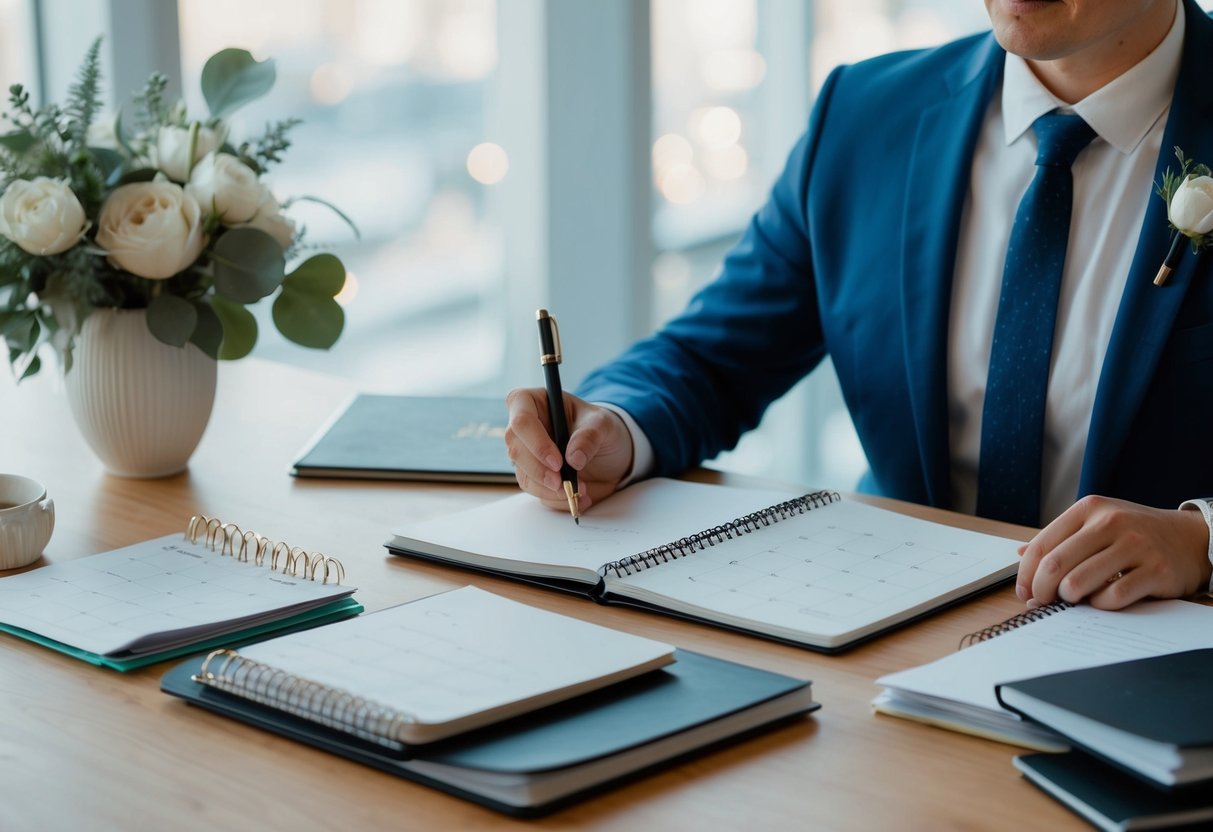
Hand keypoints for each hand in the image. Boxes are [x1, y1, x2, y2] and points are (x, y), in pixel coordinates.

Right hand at [504, 388, 634, 513]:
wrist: (610, 453)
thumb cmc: (601, 428)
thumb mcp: (604, 425)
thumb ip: (590, 436)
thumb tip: (573, 459)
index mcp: (534, 402)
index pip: (522, 420)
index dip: (536, 443)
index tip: (558, 462)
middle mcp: (524, 428)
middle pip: (516, 450)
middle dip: (540, 472)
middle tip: (564, 484)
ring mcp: (527, 454)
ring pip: (524, 475)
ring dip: (550, 490)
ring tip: (581, 490)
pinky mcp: (534, 476)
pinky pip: (537, 492)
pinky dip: (557, 499)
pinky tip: (580, 497)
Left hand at [1016, 495, 1210, 609]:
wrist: (1190, 537)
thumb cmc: (1134, 534)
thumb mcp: (1096, 523)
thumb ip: (1060, 538)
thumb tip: (1019, 554)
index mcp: (1088, 509)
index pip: (1041, 545)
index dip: (1026, 575)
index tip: (1025, 593)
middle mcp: (1110, 522)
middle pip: (1054, 566)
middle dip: (1042, 591)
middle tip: (1043, 603)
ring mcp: (1135, 545)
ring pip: (1079, 583)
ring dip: (1069, 600)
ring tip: (1074, 600)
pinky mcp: (1156, 570)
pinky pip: (1113, 597)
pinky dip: (1100, 605)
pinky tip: (1102, 601)